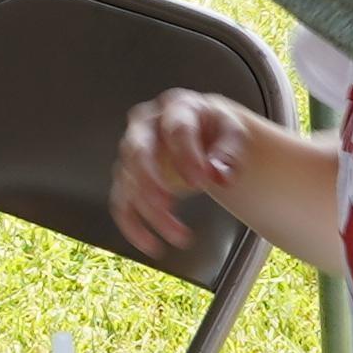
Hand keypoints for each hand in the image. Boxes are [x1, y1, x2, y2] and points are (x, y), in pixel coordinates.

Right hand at [108, 88, 259, 258]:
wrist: (201, 129)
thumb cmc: (214, 130)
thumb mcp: (232, 132)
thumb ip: (229, 152)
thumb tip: (219, 176)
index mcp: (176, 108)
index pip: (176, 129)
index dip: (186, 156)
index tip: (201, 182)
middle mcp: (146, 126)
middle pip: (138, 151)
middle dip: (149, 180)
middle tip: (165, 204)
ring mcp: (132, 151)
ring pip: (129, 181)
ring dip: (149, 211)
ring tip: (180, 235)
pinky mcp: (127, 176)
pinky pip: (121, 202)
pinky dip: (132, 225)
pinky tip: (151, 244)